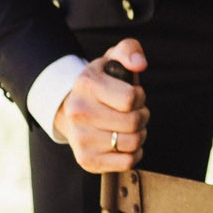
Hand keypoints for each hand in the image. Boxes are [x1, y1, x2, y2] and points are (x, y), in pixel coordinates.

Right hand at [53, 39, 149, 173]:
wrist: (71, 109)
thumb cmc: (102, 83)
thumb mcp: (112, 59)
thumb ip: (129, 50)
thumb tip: (139, 64)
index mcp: (86, 84)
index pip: (131, 98)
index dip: (139, 96)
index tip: (133, 95)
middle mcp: (78, 112)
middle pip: (134, 122)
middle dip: (142, 116)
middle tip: (134, 112)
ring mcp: (80, 138)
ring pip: (133, 143)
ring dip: (139, 134)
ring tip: (128, 126)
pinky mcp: (86, 160)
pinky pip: (127, 162)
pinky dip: (134, 153)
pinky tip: (124, 142)